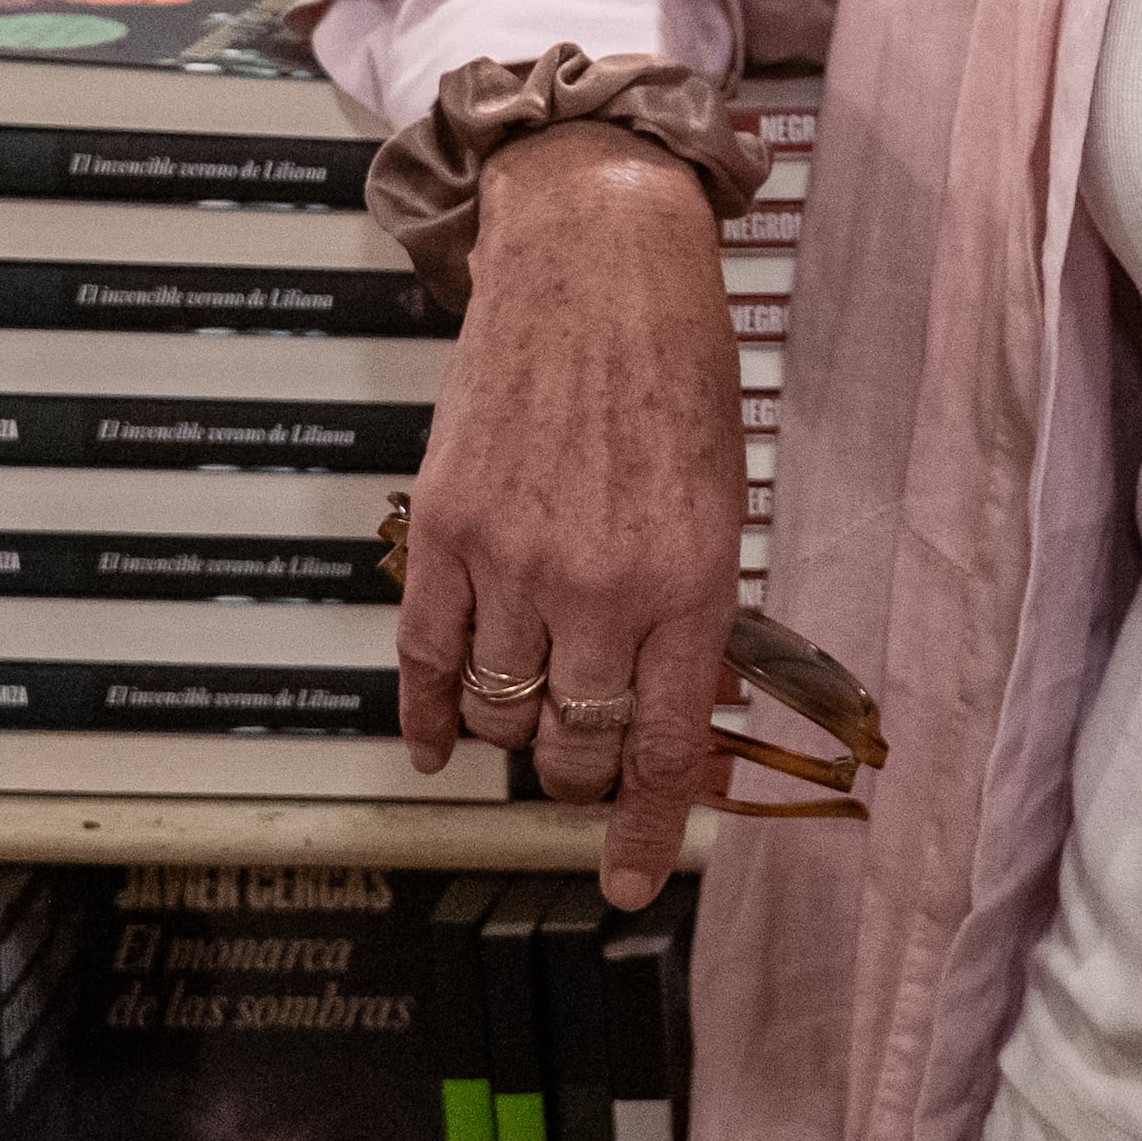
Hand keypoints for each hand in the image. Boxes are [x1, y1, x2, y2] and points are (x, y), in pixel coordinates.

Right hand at [393, 121, 746, 906]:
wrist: (598, 258)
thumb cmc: (675, 364)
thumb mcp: (719, 499)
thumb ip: (693, 607)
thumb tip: (672, 708)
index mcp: (690, 582)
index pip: (660, 750)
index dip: (644, 832)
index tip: (629, 881)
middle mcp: (601, 586)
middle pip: (573, 747)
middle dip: (580, 777)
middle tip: (585, 768)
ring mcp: (513, 560)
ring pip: (498, 713)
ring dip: (512, 738)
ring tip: (527, 726)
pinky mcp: (445, 527)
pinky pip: (422, 657)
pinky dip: (425, 714)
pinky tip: (437, 741)